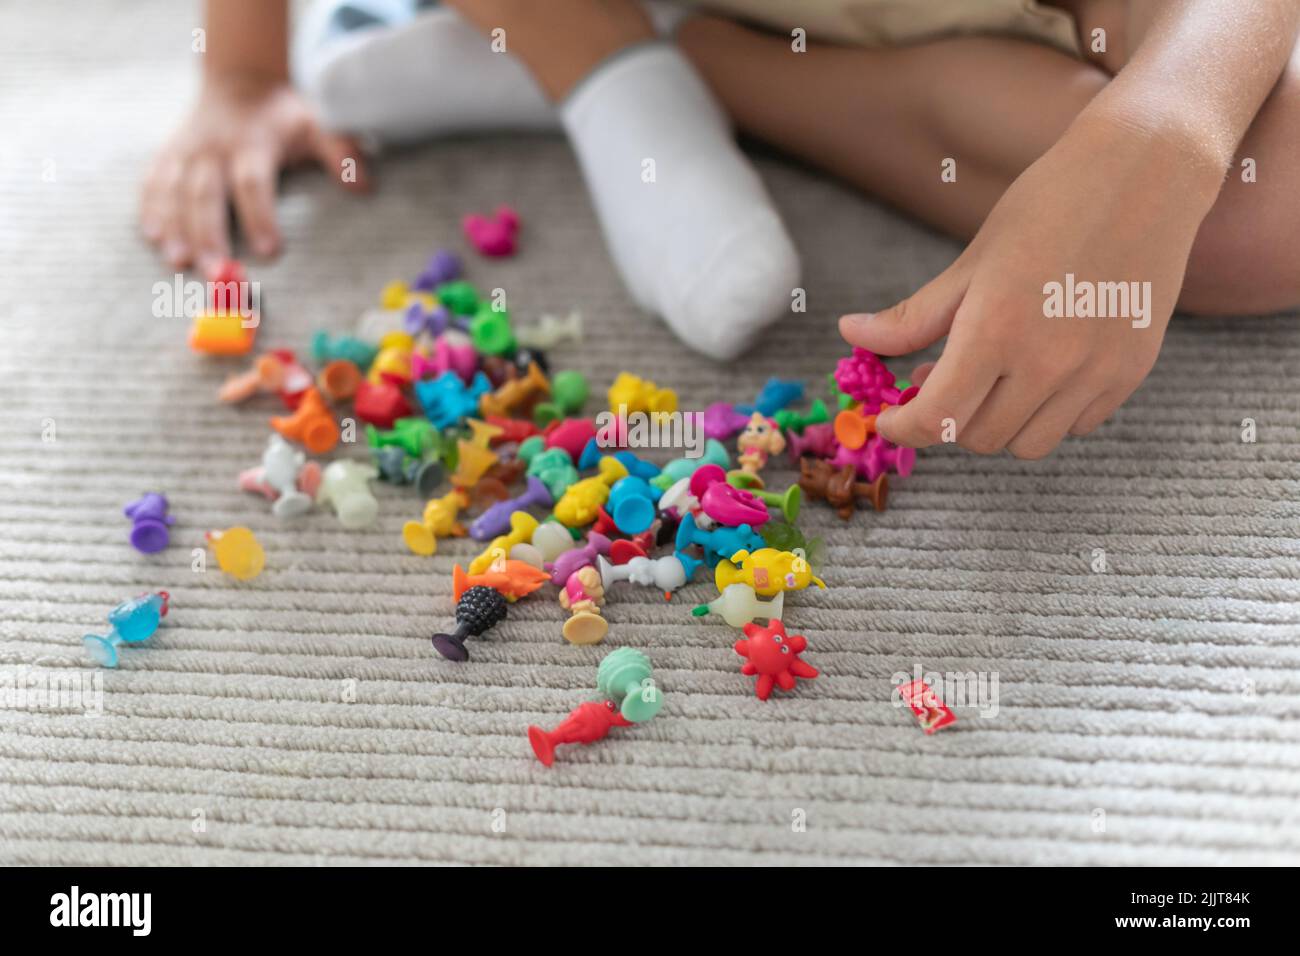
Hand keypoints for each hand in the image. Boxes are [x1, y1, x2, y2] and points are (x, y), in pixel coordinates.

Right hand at [140, 76, 368, 271]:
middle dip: (209, 234)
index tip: (270, 250)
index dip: (260, 216)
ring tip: (178, 261)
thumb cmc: (284, 115)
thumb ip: (340, 153)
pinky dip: (150, 208)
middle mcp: (214, 147)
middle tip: (216, 271)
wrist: (240, 78)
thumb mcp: (317, 125)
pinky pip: (153, 182)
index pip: (253, 183)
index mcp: (253, 143)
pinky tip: (153, 236)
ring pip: (174, 191)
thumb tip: (364, 186)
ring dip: (175, 227)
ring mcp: (187, 150)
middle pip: (206, 194)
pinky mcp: (168, 154)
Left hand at [840, 116, 1216, 458]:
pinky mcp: (1131, 372)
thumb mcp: (971, 262)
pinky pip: (1075, 426)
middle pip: (979, 438)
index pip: (937, 419)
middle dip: (949, 419)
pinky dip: (1048, 413)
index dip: (904, 428)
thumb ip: (913, 317)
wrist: (1145, 173)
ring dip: (998, 423)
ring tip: (991, 377)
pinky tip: (1040, 370)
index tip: (891, 419)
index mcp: (996, 331)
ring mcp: (1095, 372)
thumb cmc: (1048, 206)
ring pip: (1028, 444)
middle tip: (938, 380)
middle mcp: (1048, 362)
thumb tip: (850, 334)